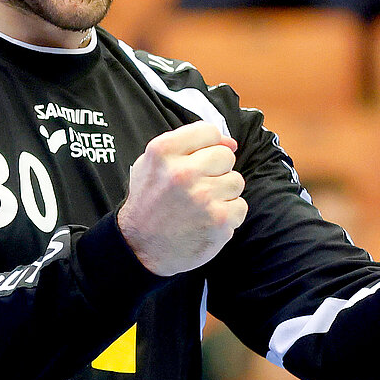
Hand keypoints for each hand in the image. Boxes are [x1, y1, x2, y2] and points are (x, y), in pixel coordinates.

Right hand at [118, 122, 246, 275]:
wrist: (139, 248)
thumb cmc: (149, 203)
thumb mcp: (152, 164)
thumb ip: (188, 145)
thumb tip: (231, 143)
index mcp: (164, 152)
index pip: (209, 131)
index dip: (209, 146)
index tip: (200, 161)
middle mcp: (183, 172)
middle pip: (226, 156)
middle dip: (216, 171)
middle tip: (198, 188)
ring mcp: (203, 197)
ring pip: (236, 181)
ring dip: (223, 194)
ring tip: (201, 206)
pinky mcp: (219, 220)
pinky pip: (240, 206)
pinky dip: (228, 216)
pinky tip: (207, 221)